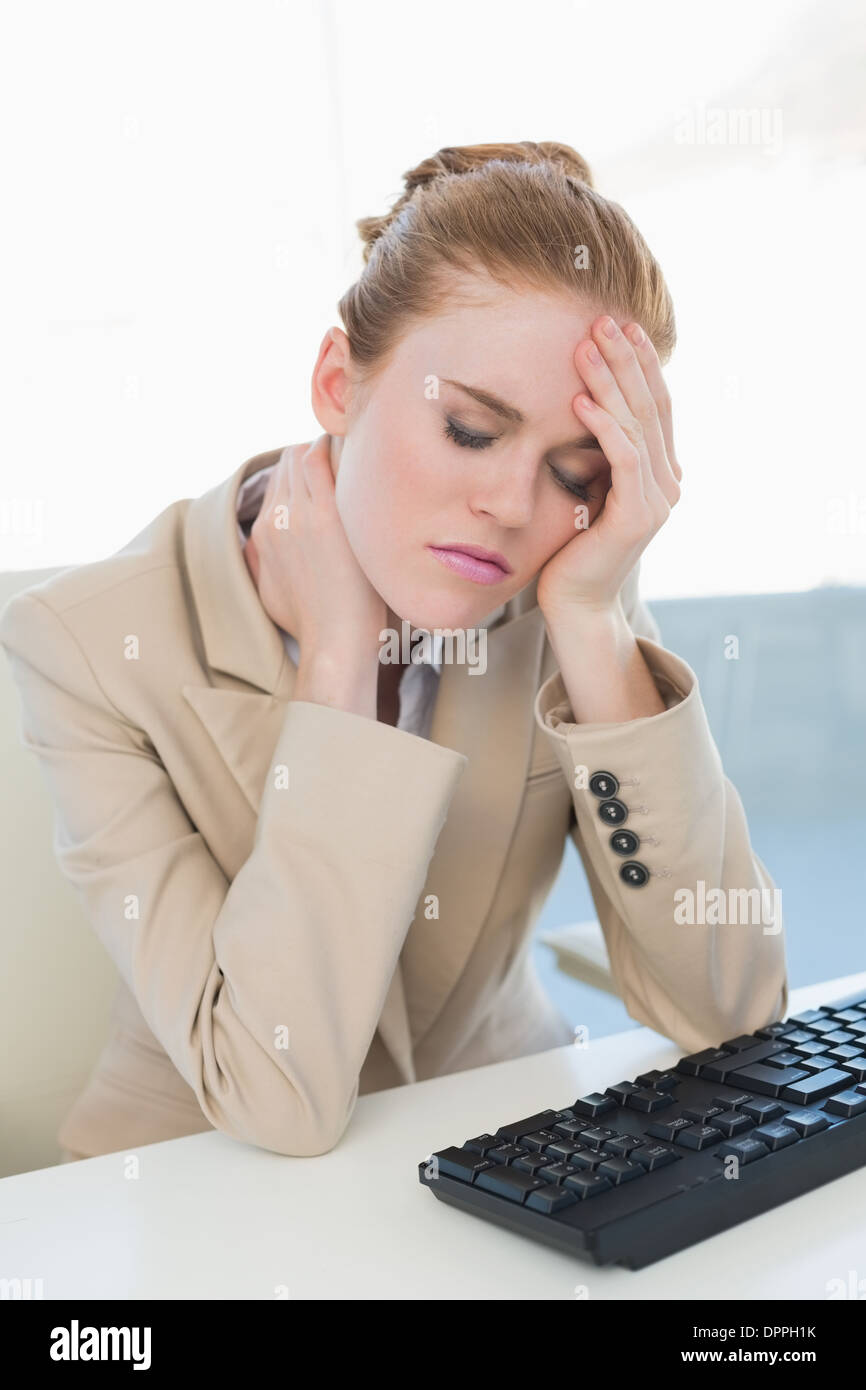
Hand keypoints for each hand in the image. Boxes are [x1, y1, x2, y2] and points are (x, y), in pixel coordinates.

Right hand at [244, 434, 387, 655]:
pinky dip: (338, 448)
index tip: (333, 472)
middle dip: (318, 453)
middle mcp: (275, 519)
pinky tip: (362, 452)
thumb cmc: (313, 625)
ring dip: (330, 448)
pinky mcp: (324, 516)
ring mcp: (297, 515)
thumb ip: (261, 563)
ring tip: (360, 454)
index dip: (305, 469)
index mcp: (263, 534)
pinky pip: (321, 459)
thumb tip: (259, 546)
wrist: (333, 643)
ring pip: (303, 454)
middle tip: (351, 458)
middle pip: (289, 461)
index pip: (279, 479)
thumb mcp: (270, 593)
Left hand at [536, 315, 681, 620]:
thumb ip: (597, 456)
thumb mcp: (587, 490)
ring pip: (636, 425)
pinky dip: (604, 425)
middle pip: (649, 406)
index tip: (618, 327)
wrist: (575, 605)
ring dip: (610, 381)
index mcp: (660, 473)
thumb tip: (583, 408)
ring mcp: (657, 500)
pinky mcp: (637, 516)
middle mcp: (667, 482)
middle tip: (602, 319)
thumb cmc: (571, 549)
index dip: (640, 364)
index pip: (654, 406)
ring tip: (586, 346)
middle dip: (626, 360)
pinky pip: (624, 458)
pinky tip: (579, 399)